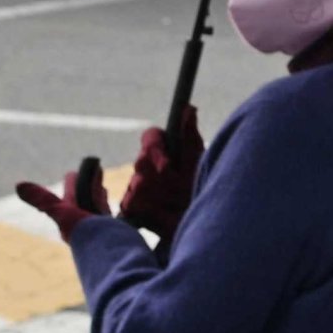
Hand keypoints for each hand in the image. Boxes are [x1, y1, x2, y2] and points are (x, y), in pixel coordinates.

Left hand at [16, 156, 110, 234]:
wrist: (113, 261)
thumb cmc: (87, 237)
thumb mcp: (64, 214)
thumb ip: (43, 200)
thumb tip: (17, 185)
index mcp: (68, 218)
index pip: (69, 193)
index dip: (75, 179)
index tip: (82, 168)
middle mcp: (80, 223)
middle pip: (83, 199)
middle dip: (88, 185)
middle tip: (97, 170)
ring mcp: (97, 229)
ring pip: (95, 208)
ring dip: (98, 195)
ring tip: (103, 187)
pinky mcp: (112, 234)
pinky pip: (107, 217)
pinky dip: (108, 207)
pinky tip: (112, 208)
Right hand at [117, 108, 204, 241]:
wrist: (201, 225)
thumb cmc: (201, 189)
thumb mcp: (199, 164)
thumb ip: (191, 138)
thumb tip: (189, 107)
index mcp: (164, 149)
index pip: (151, 137)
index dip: (156, 149)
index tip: (167, 165)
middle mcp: (148, 165)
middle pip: (140, 160)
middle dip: (158, 175)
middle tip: (176, 189)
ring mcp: (137, 186)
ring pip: (136, 183)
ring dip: (157, 195)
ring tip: (175, 205)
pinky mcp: (131, 207)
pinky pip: (131, 204)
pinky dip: (148, 212)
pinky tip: (164, 216)